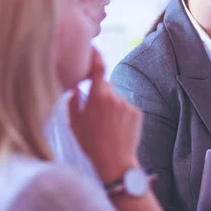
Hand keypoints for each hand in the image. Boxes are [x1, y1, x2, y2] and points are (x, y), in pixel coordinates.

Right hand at [69, 48, 141, 182]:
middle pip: (106, 85)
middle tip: (94, 112)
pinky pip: (126, 106)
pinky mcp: (137, 111)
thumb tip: (73, 88)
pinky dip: (120, 113)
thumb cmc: (90, 145)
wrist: (115, 163)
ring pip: (116, 97)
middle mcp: (114, 96)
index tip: (92, 48)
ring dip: (110, 105)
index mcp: (97, 97)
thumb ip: (73, 102)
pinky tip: (116, 128)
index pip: (98, 68)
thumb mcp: (74, 124)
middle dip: (99, 93)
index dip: (95, 56)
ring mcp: (127, 104)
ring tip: (106, 125)